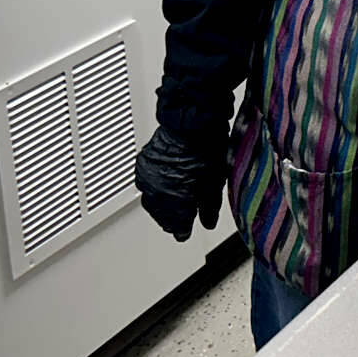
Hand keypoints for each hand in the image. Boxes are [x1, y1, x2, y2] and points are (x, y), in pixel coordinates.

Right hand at [134, 125, 225, 241]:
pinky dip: (154, 188)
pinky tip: (161, 186)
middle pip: (161, 215)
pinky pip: (145, 183)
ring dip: (160, 206)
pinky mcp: (143, 164)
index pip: (177, 226)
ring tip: (169, 206)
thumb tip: (208, 223)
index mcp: (175, 202)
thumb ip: (209, 208)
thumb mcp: (214, 184)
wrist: (192, 123)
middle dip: (170, 220)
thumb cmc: (205, 150)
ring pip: (150, 201)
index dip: (183, 230)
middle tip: (177, 222)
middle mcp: (157, 193)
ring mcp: (148, 178)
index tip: (185, 233)